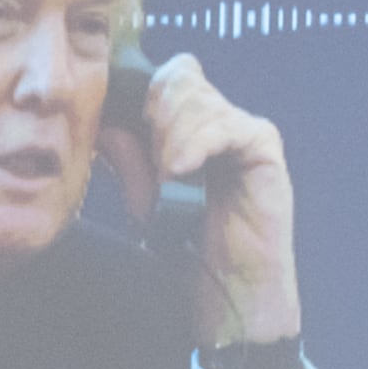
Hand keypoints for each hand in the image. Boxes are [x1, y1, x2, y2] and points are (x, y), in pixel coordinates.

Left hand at [104, 52, 299, 352]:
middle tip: (154, 168)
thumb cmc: (188, 249)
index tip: (124, 134)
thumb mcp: (143, 202)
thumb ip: (128, 158)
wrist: (226, 292)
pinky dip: (195, 144)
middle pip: (178, 78)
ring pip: (196, 98)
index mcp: (191, 126)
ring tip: (170, 181)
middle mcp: (219, 120)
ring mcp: (243, 129)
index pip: (165, 77)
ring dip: (171, 139)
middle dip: (154, 120)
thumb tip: (103, 120)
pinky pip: (224, 124)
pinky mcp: (263, 145)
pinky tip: (182, 171)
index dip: (140, 97)